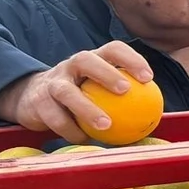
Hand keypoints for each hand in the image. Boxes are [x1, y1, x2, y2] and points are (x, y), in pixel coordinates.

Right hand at [0, 41, 154, 144]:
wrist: (31, 98)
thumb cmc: (80, 95)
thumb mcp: (99, 89)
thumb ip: (123, 97)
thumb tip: (157, 115)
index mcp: (92, 59)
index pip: (112, 49)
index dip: (131, 59)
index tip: (148, 77)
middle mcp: (70, 65)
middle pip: (86, 60)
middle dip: (106, 73)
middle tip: (126, 90)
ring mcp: (52, 82)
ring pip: (66, 91)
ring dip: (86, 108)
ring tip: (106, 125)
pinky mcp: (37, 102)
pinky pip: (54, 117)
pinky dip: (70, 129)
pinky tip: (85, 139)